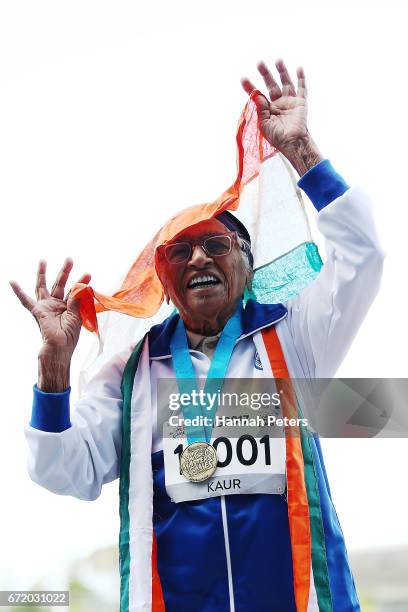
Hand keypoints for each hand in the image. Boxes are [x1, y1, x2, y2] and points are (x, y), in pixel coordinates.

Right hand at [10, 258, 90, 358]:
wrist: (60, 347)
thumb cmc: (70, 335)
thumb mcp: (77, 315)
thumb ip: (77, 300)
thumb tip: (82, 285)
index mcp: (68, 306)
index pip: (74, 290)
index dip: (81, 281)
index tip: (88, 273)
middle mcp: (56, 304)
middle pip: (59, 283)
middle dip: (65, 271)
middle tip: (69, 259)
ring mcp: (46, 306)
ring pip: (43, 286)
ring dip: (43, 273)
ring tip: (42, 260)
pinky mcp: (38, 311)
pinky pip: (26, 300)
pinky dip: (18, 292)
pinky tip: (12, 282)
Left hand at [241, 58, 322, 174]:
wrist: (293, 143)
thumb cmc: (277, 138)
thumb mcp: (263, 124)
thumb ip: (260, 109)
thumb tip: (255, 94)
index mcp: (268, 110)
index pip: (258, 95)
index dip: (250, 87)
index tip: (243, 79)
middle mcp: (278, 104)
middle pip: (271, 84)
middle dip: (265, 74)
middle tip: (259, 63)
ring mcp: (290, 102)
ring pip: (285, 82)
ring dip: (282, 71)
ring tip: (278, 60)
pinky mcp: (301, 103)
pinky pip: (302, 88)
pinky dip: (301, 78)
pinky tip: (299, 68)